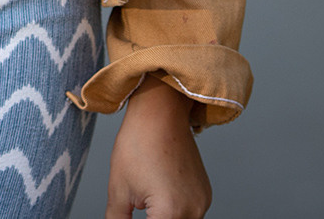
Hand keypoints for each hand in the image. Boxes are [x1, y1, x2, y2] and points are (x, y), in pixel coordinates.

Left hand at [105, 79, 210, 217]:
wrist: (160, 114)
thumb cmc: (138, 144)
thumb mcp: (118, 189)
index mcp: (170, 212)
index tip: (130, 215)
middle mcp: (193, 211)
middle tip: (138, 208)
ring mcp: (202, 203)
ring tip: (145, 204)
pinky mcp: (205, 194)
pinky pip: (190, 214)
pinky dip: (175, 213)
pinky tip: (158, 200)